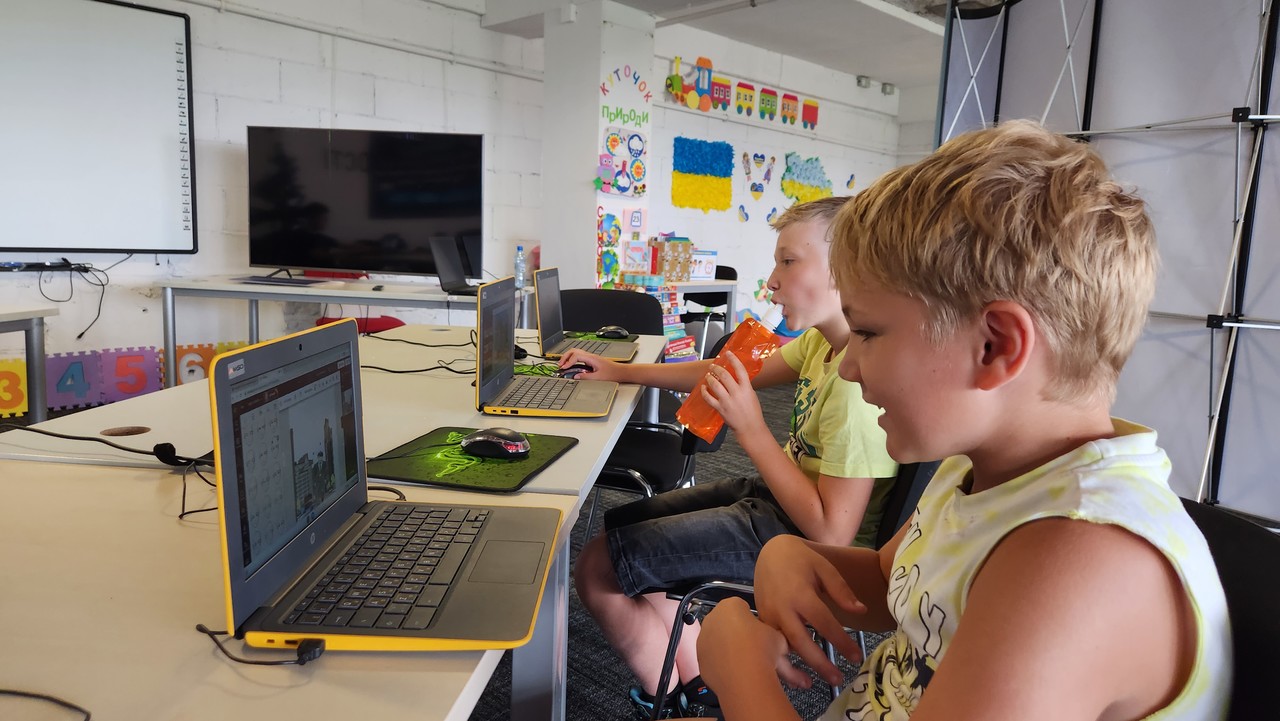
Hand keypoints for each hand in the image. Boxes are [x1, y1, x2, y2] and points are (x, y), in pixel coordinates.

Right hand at [557, 350, 616, 380]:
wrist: (621, 372)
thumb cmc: (613, 373)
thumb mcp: (598, 378)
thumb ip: (585, 377)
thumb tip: (575, 377)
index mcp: (591, 358)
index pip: (576, 356)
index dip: (568, 362)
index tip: (564, 368)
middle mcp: (590, 356)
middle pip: (574, 351)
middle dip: (565, 357)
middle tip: (560, 365)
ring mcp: (591, 358)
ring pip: (576, 353)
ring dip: (568, 358)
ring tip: (563, 365)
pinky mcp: (592, 361)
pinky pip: (579, 357)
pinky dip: (573, 360)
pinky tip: (571, 366)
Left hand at [698, 597, 812, 691]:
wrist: (746, 678)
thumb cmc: (762, 652)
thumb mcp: (778, 636)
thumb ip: (772, 632)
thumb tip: (776, 638)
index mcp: (731, 606)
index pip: (741, 606)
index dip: (752, 619)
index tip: (759, 629)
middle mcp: (713, 619)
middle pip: (727, 623)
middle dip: (738, 632)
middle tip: (753, 646)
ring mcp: (704, 639)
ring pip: (718, 640)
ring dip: (729, 647)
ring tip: (746, 660)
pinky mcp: (701, 658)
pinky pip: (713, 657)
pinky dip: (721, 662)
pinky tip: (735, 669)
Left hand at [700, 352, 765, 435]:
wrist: (750, 427)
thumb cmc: (752, 412)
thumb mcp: (751, 395)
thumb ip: (743, 386)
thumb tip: (735, 377)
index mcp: (747, 388)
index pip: (740, 369)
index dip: (733, 359)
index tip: (728, 353)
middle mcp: (737, 393)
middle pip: (724, 375)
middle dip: (716, 368)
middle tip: (713, 366)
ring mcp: (727, 401)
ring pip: (715, 385)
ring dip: (710, 378)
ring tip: (708, 375)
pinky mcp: (720, 408)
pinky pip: (709, 398)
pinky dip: (704, 391)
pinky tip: (703, 388)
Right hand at [754, 536, 865, 685]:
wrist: (770, 553)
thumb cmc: (801, 560)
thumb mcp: (824, 568)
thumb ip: (842, 591)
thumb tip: (861, 612)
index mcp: (800, 594)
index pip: (824, 623)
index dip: (841, 641)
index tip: (856, 657)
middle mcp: (782, 608)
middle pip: (801, 642)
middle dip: (819, 664)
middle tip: (837, 680)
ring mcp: (768, 616)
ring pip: (782, 648)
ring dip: (796, 668)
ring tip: (812, 684)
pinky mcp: (761, 621)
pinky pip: (771, 645)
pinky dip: (781, 661)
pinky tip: (794, 675)